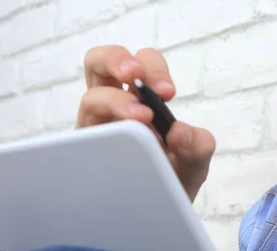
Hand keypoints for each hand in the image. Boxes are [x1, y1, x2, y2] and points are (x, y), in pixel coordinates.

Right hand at [76, 45, 215, 200]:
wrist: (158, 216)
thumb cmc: (172, 179)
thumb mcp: (194, 162)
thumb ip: (198, 145)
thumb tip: (180, 132)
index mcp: (141, 99)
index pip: (140, 64)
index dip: (153, 68)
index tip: (168, 92)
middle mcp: (113, 107)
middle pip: (99, 62)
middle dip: (116, 59)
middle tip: (135, 76)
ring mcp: (96, 129)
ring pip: (89, 97)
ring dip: (114, 100)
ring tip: (139, 118)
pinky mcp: (84, 154)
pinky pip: (79, 137)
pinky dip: (97, 134)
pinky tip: (115, 148)